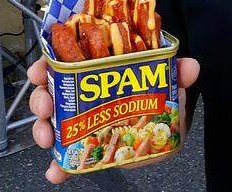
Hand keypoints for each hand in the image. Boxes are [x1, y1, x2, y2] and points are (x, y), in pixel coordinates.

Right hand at [28, 56, 200, 183]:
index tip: (41, 71)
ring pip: (51, 121)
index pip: (66, 59)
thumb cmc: (160, 100)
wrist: (167, 133)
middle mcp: (84, 94)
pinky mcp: (85, 146)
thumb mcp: (168, 82)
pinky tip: (57, 172)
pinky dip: (58, 165)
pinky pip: (64, 156)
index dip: (48, 63)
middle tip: (47, 106)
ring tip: (49, 137)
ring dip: (43, 129)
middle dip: (42, 98)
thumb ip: (177, 73)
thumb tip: (190, 67)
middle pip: (51, 90)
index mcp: (98, 70)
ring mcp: (81, 121)